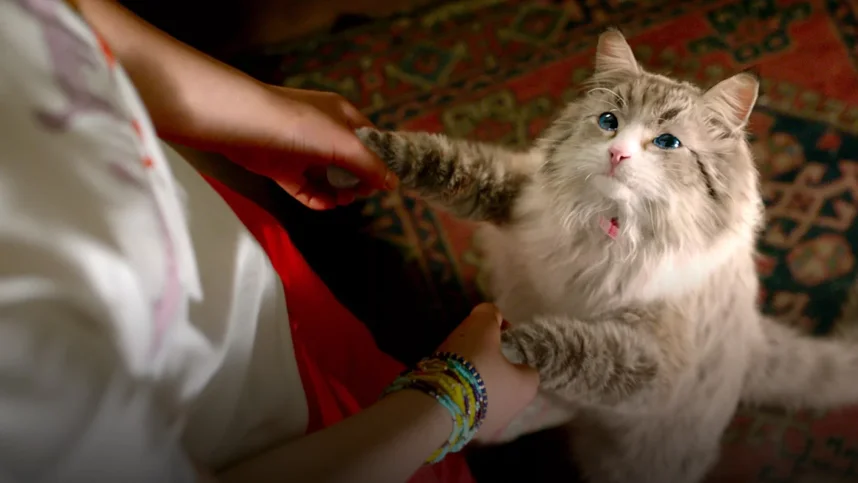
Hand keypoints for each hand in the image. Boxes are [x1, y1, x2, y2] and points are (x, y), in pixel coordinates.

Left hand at [220, 86, 398, 209]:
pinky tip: (324, 205)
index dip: (379, 160)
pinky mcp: (282, 168)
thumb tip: (393, 183)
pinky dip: (316, 198)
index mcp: (342, 116)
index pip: (370, 139)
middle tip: (359, 193)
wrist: (242, 123)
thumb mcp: (343, 141)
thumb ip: (369, 164)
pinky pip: (305, 188)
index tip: (383, 182)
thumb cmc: (300, 125)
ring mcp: (302, 151)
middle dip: (358, 180)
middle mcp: (324, 131)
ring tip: (341, 200)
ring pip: (328, 176)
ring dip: (338, 191)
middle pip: (349, 160)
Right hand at [437, 303, 539, 441]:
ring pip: (486, 402)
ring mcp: (490, 428)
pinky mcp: (466, 436)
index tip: (490, 344)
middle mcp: (514, 411)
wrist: (438, 403)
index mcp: (526, 386)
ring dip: (473, 389)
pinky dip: (458, 402)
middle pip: (506, 385)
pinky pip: (465, 413)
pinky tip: (443, 391)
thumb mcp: (481, 327)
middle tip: (469, 357)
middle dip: (491, 372)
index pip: (527, 367)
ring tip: (452, 374)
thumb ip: (489, 315)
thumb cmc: (470, 362)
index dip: (511, 353)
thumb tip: (491, 313)